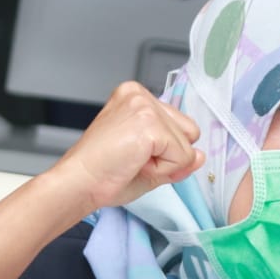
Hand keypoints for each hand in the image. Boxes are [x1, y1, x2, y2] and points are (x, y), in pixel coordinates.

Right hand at [52, 81, 204, 213]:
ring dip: (164, 164)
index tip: (132, 156)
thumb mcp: (146, 163)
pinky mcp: (150, 125)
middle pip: (189, 131)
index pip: (177, 125)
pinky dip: (162, 170)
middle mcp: (140, 95)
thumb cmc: (100, 174)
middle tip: (132, 161)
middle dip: (167, 155)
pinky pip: (182, 157)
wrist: (77, 183)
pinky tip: (135, 164)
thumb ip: (177, 158)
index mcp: (135, 97)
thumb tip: (201, 156)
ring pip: (187, 146)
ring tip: (131, 162)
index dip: (164, 150)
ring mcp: (145, 107)